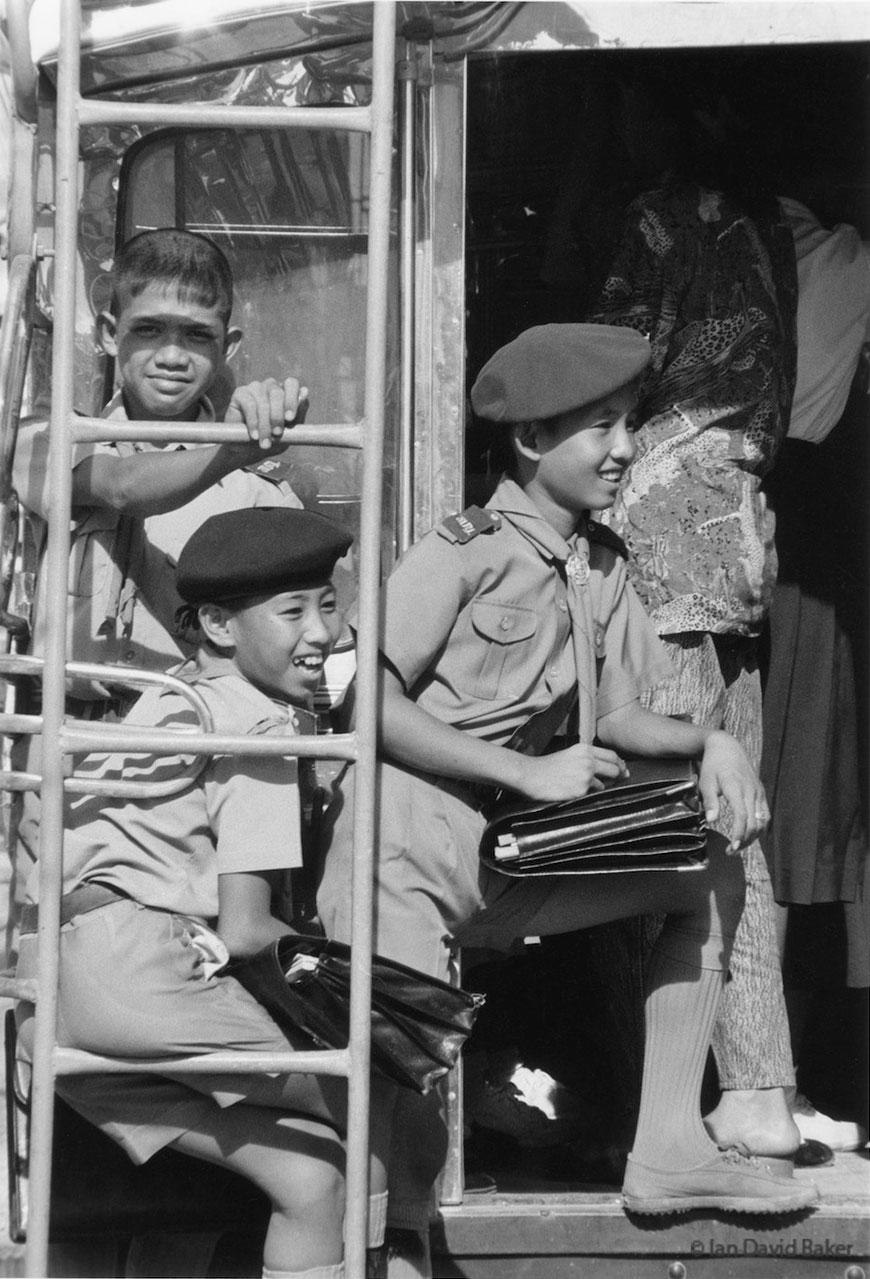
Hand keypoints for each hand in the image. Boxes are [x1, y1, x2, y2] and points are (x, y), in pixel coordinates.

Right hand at [224, 377, 308, 451]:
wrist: (246, 450)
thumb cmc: (271, 440)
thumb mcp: (288, 432)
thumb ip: (298, 414)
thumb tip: (305, 392)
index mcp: (285, 393)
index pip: (292, 384)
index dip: (292, 400)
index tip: (290, 419)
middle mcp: (270, 387)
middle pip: (277, 393)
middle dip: (278, 417)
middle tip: (277, 434)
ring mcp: (255, 388)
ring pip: (263, 402)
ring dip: (265, 424)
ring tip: (264, 442)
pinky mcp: (240, 393)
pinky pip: (249, 405)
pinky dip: (253, 422)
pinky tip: (254, 435)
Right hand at [516, 743, 627, 802]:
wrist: (531, 775)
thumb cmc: (548, 767)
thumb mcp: (571, 755)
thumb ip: (590, 759)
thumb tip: (617, 769)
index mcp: (585, 749)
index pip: (613, 756)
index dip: (619, 765)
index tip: (620, 771)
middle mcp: (588, 760)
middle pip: (615, 769)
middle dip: (616, 777)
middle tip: (611, 782)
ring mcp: (585, 775)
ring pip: (606, 784)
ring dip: (599, 788)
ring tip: (580, 786)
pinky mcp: (581, 790)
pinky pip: (593, 794)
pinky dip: (587, 795)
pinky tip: (574, 791)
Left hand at [698, 730, 768, 850]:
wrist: (727, 748)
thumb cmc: (713, 765)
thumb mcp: (706, 781)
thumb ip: (710, 801)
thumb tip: (712, 821)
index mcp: (736, 788)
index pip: (742, 816)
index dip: (739, 834)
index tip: (732, 847)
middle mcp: (751, 791)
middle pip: (754, 822)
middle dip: (745, 841)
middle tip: (731, 851)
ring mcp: (758, 792)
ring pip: (762, 820)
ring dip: (753, 836)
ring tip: (740, 846)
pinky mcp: (761, 793)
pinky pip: (765, 814)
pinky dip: (760, 827)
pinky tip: (751, 835)